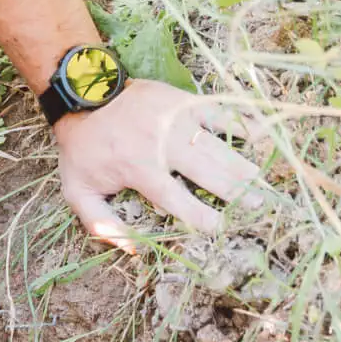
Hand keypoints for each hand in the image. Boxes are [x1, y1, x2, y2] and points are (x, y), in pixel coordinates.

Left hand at [54, 79, 260, 253]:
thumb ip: (100, 223)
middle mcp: (163, 143)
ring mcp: (177, 120)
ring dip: (242, 165)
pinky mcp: (184, 101)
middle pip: (206, 172)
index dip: (199, 215)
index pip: (175, 197)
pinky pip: (218, 113)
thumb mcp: (77, 190)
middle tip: (258, 206)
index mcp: (139, 167)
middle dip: (234, 191)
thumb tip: (133, 250)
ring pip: (217, 146)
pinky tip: (260, 135)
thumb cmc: (84, 147)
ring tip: (263, 181)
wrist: (85, 91)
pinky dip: (239, 123)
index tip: (219, 228)